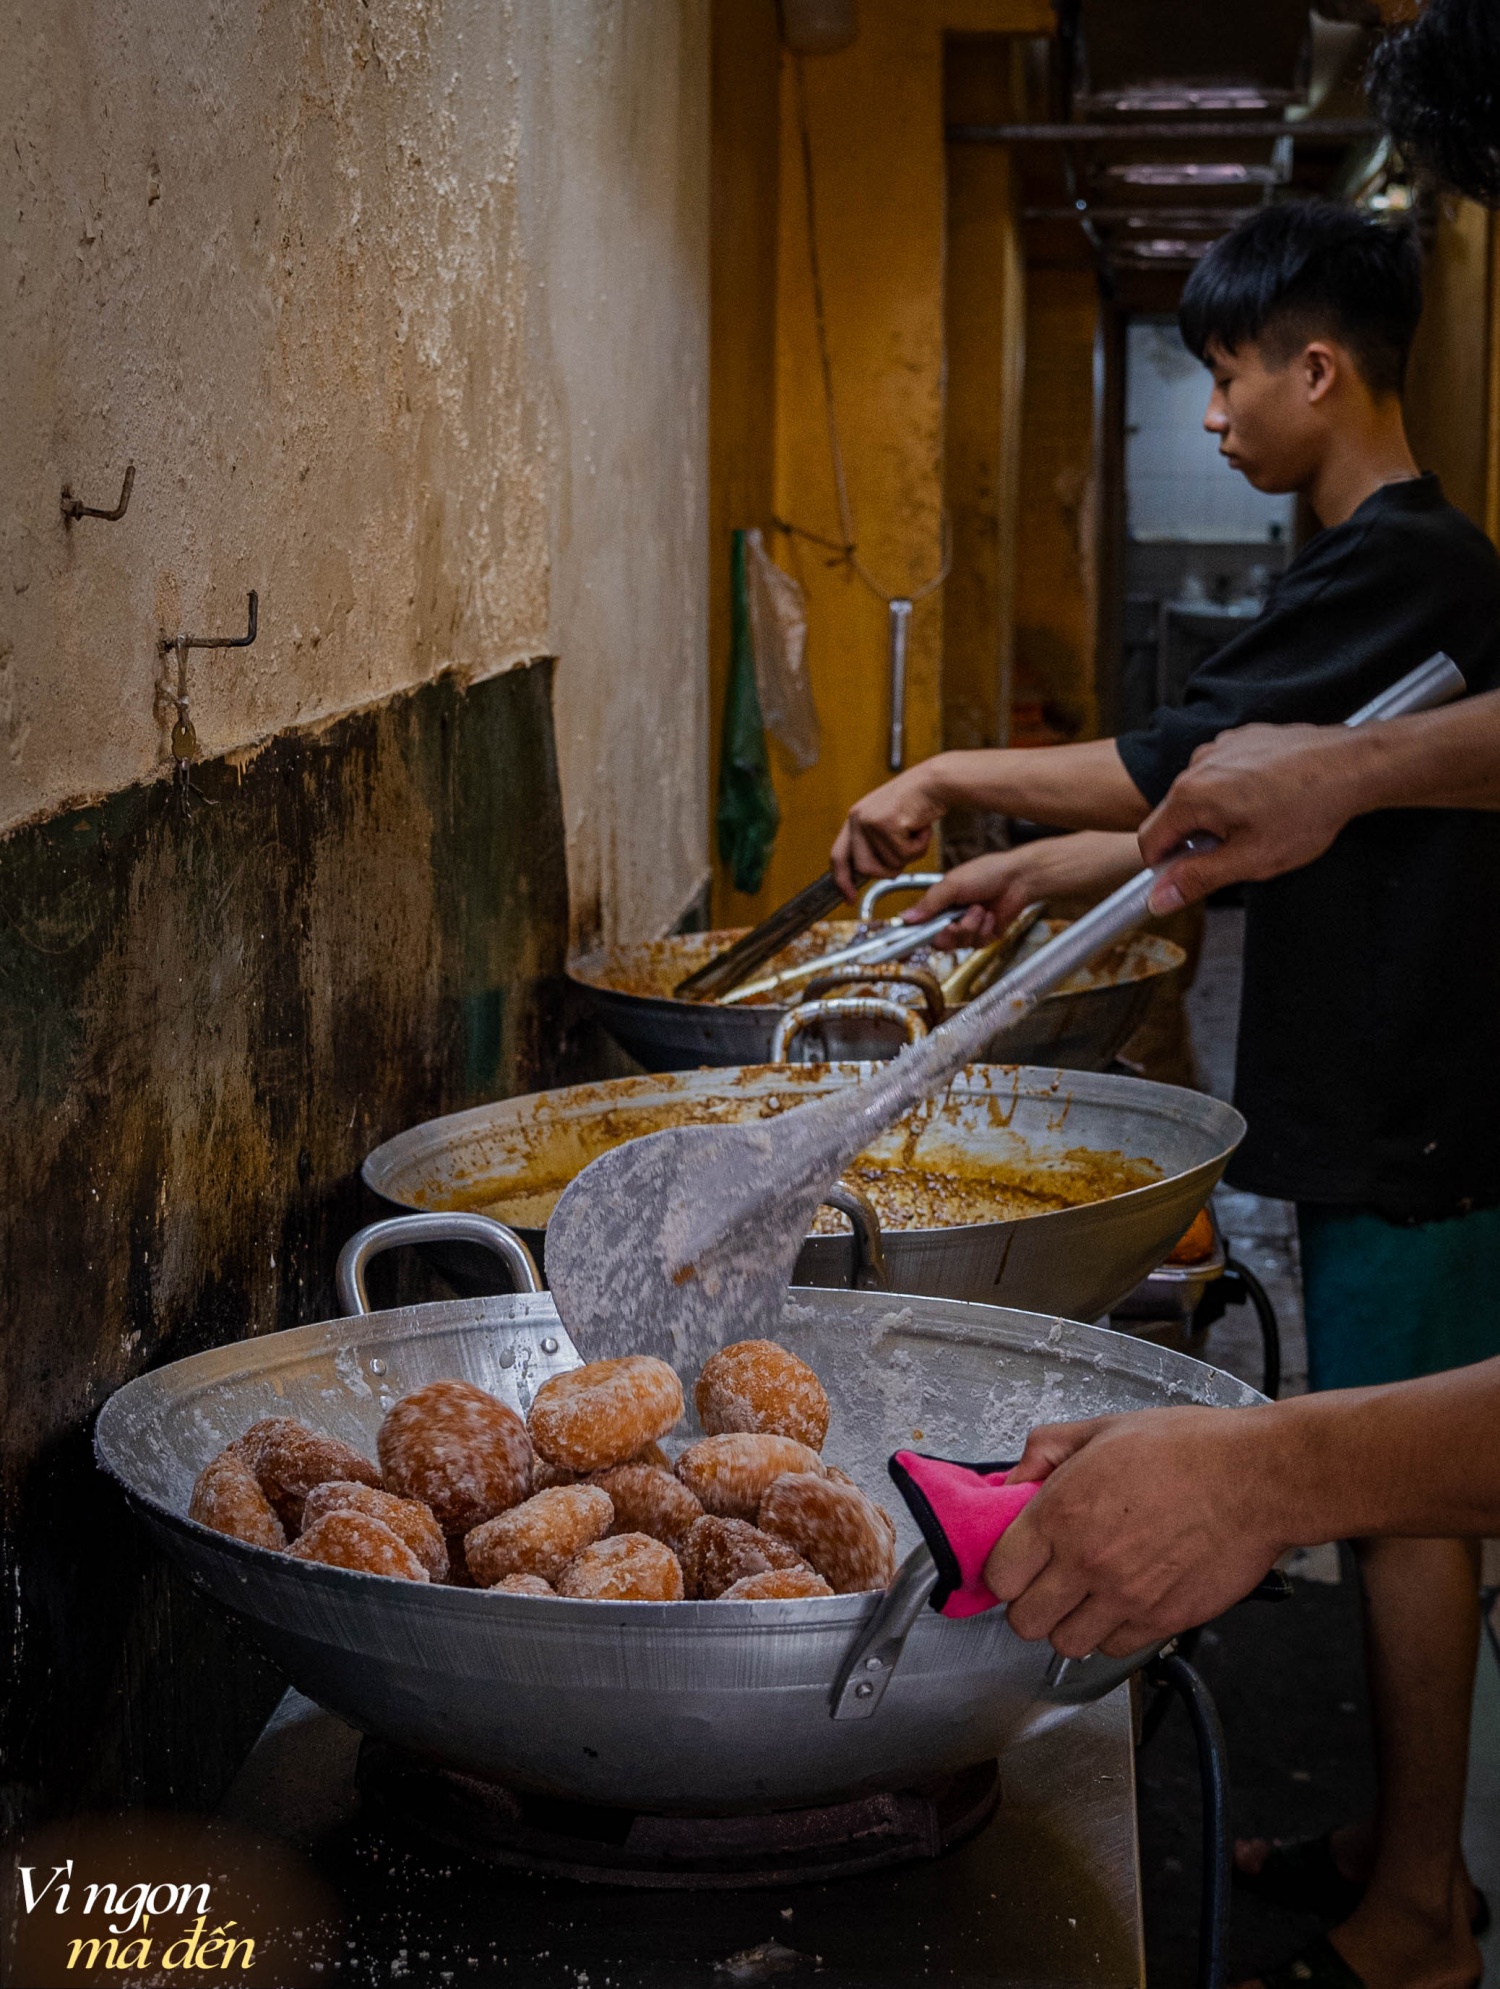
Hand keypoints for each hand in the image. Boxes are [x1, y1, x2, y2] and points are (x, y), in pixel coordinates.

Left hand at [831, 764, 947, 898]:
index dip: (842, 881)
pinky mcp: (886, 823)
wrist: (935, 782)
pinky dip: (919, 846)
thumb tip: (869, 873)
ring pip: (889, 864)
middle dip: (888, 870)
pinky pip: (904, 854)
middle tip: (906, 853)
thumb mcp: (888, 822)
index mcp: (855, 820)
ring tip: (916, 833)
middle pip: (865, 869)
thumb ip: (874, 844)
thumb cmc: (917, 804)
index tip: (849, 899)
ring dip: (909, 855)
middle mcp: (857, 819)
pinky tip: (922, 827)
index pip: (838, 856)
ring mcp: (870, 821)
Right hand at [898, 832, 1143, 947]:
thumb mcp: (953, 884)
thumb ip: (930, 903)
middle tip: (956, 922)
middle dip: (950, 932)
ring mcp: (969, 927)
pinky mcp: (985, 935)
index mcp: (940, 902)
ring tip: (980, 910)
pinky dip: (984, 930)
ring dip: (970, 927)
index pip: (920, 925)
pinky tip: (991, 916)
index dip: (914, 936)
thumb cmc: (988, 872)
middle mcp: (952, 916)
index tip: (910, 942)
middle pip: (939, 941)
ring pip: (959, 944)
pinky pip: (977, 944)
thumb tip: (906, 917)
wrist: (1019, 879)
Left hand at [983, 1406, 1286, 1656]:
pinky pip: (1114, 1649)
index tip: (1016, 1562)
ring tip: (1085, 1597)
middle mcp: (1086, 1561)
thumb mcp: (1103, 1428)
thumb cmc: (1187, 1448)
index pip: (999, 1574)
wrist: (1254, 1478)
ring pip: (1065, 1644)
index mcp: (1062, 1512)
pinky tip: (1122, 1603)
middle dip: (1030, 1604)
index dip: (1004, 1570)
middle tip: (1047, 1583)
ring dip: (1069, 1624)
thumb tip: (1012, 1479)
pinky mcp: (1161, 1619)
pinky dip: (1112, 1633)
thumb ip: (1046, 1450)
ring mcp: (1125, 1596)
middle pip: (1024, 1621)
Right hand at [1140, 724, 1362, 912]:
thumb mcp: (1250, 859)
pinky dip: (1236, 790)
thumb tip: (1159, 899)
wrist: (1352, 765)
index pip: (1150, 841)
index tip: (1190, 877)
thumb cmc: (1307, 811)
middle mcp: (1198, 764)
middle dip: (1197, 840)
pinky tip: (1271, 799)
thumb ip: (1198, 879)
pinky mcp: (1242, 738)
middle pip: (1174, 816)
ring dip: (1218, 815)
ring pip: (1200, 794)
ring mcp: (1221, 746)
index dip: (1165, 867)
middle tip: (1240, 851)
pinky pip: (1223, 773)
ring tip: (1262, 822)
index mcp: (1191, 795)